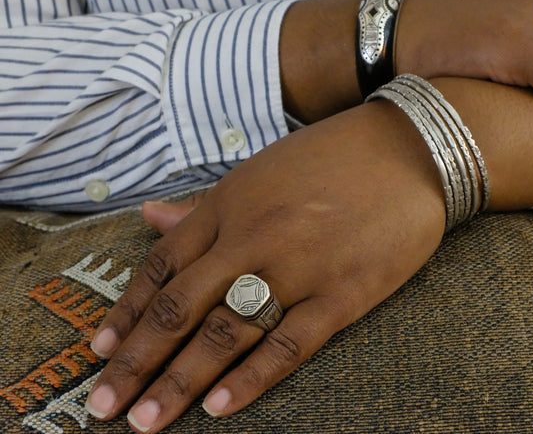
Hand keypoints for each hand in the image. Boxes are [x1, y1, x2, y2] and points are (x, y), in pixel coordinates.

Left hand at [84, 101, 446, 432]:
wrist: (410, 148)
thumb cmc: (333, 158)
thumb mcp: (259, 171)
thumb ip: (204, 205)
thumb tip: (148, 217)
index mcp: (230, 203)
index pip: (162, 266)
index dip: (127, 312)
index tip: (100, 352)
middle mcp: (253, 236)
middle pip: (181, 308)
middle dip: (137, 362)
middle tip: (101, 406)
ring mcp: (298, 267)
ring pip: (226, 333)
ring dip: (179, 382)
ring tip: (144, 421)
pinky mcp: (343, 293)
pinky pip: (289, 344)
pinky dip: (251, 379)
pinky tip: (217, 409)